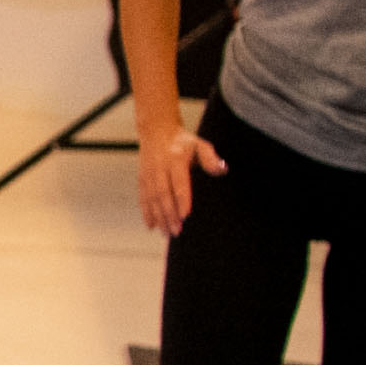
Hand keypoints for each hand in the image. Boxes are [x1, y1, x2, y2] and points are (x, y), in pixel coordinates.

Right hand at [133, 122, 210, 236]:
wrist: (156, 131)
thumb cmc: (183, 141)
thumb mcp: (200, 144)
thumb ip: (211, 158)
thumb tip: (224, 169)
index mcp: (175, 159)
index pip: (178, 182)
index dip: (181, 199)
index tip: (185, 215)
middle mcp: (159, 168)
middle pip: (163, 194)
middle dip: (169, 214)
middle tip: (177, 231)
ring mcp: (148, 174)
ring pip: (152, 199)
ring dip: (158, 217)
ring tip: (166, 233)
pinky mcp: (142, 179)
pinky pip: (143, 198)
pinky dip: (146, 213)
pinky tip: (151, 227)